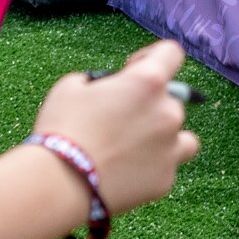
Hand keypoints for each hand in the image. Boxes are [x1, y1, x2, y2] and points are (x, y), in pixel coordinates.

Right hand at [29, 39, 197, 217]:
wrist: (58, 185)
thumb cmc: (62, 129)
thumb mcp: (73, 85)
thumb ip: (104, 81)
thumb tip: (112, 90)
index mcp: (149, 81)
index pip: (171, 53)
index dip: (152, 57)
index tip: (132, 71)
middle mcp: (169, 112)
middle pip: (171, 100)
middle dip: (148, 105)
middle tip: (117, 121)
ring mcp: (171, 148)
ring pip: (180, 136)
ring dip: (162, 136)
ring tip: (131, 148)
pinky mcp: (165, 180)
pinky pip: (166, 167)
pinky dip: (151, 167)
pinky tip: (124, 171)